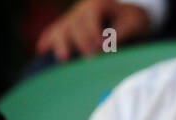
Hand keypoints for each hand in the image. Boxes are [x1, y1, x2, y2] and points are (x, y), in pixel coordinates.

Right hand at [34, 0, 152, 61]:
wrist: (128, 17)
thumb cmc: (133, 21)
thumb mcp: (133, 24)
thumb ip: (120, 35)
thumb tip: (104, 49)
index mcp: (98, 4)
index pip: (90, 17)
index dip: (94, 33)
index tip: (101, 48)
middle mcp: (81, 11)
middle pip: (74, 25)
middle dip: (81, 42)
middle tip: (90, 59)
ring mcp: (72, 20)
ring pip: (60, 29)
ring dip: (60, 43)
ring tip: (64, 58)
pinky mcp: (67, 31)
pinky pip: (52, 34)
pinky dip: (47, 42)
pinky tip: (42, 52)